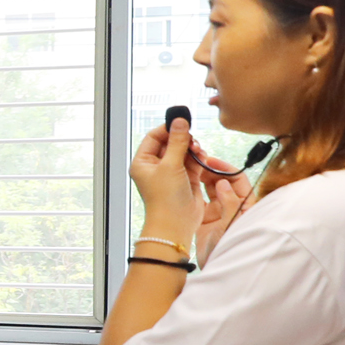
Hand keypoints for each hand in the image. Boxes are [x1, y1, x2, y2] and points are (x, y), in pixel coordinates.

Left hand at [127, 118, 205, 250]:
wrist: (176, 223)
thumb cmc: (165, 199)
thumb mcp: (170, 166)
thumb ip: (177, 142)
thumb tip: (179, 121)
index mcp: (143, 162)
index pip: (154, 137)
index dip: (167, 128)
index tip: (182, 122)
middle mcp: (155, 166)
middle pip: (171, 142)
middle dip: (183, 139)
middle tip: (192, 141)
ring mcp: (171, 172)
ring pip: (184, 151)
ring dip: (192, 149)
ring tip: (198, 151)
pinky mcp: (185, 178)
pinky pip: (193, 161)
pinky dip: (198, 158)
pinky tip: (202, 158)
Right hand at [193, 165, 253, 264]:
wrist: (218, 271)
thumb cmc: (231, 250)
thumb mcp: (231, 225)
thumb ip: (230, 203)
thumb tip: (224, 183)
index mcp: (247, 206)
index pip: (239, 180)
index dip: (226, 168)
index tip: (211, 161)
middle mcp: (234, 207)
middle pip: (225, 182)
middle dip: (212, 171)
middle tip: (198, 163)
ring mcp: (220, 214)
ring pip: (212, 190)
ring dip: (203, 180)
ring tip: (190, 170)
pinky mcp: (207, 220)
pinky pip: (201, 201)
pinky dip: (194, 192)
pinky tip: (186, 184)